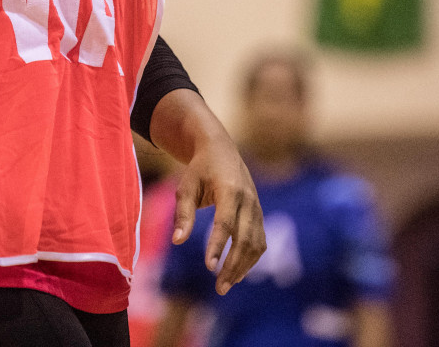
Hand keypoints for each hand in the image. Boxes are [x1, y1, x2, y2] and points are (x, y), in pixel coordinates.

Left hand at [172, 129, 265, 294]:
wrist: (221, 150)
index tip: (209, 267)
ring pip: (256, 243)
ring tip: (226, 284)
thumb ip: (183, 213)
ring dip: (243, 267)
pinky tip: (236, 272)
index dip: (218, 246)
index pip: (225, 223)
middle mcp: (248, 200)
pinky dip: (250, 259)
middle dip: (233, 265)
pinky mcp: (259, 215)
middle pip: (245, 238)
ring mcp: (257, 207)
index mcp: (229, 189)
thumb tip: (178, 241)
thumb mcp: (186, 186)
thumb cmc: (199, 169)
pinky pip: (260, 241)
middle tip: (219, 287)